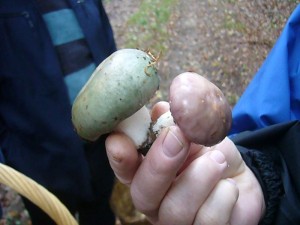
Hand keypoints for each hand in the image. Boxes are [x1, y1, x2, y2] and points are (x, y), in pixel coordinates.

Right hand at [105, 101, 264, 224]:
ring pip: (175, 211)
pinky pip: (208, 222)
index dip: (119, 157)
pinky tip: (228, 185)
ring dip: (199, 178)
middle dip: (159, 164)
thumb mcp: (196, 133)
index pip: (125, 170)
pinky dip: (223, 195)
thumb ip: (177, 123)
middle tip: (179, 137)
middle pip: (143, 195)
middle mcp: (157, 202)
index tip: (119, 140)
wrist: (237, 176)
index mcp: (149, 174)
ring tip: (217, 160)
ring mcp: (179, 222)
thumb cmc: (209, 153)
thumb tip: (160, 110)